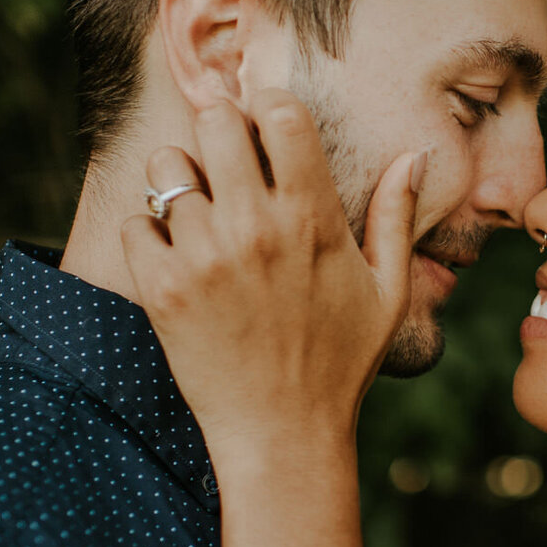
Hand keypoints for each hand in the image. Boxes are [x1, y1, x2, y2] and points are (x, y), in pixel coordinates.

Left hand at [122, 90, 423, 464]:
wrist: (285, 435)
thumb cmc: (341, 363)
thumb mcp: (387, 291)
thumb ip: (396, 216)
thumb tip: (411, 155)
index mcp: (313, 218)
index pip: (280, 113)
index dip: (268, 110)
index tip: (265, 132)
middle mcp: (256, 227)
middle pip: (214, 119)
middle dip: (217, 132)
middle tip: (223, 164)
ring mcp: (205, 256)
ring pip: (165, 165)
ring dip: (176, 181)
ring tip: (194, 213)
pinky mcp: (162, 289)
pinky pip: (134, 222)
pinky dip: (147, 234)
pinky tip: (173, 259)